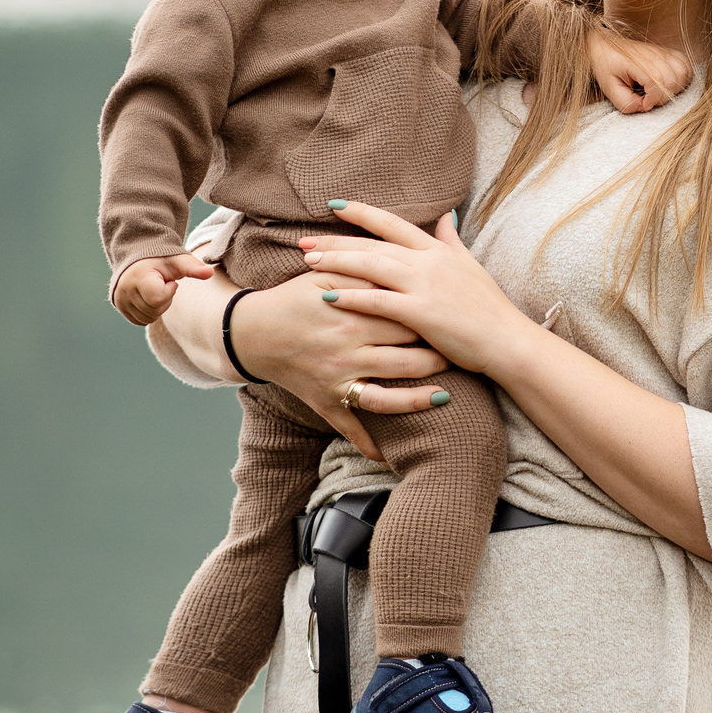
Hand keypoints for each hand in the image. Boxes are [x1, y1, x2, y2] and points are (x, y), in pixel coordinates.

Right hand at [112, 253, 214, 325]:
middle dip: (164, 300)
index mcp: (139, 276)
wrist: (139, 256)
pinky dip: (148, 312)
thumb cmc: (162, 259)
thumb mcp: (178, 261)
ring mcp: (120, 299)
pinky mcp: (119, 306)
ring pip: (148, 318)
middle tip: (162, 284)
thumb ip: (193, 267)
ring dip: (157, 308)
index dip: (169, 291)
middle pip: (154, 311)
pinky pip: (140, 321)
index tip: (169, 280)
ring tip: (154, 289)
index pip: (158, 299)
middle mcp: (125, 289)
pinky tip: (148, 297)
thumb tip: (210, 272)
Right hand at [228, 269, 450, 463]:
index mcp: (353, 315)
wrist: (252, 332)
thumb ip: (362, 265)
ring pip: (391, 398)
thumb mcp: (324, 273)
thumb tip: (400, 255)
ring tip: (447, 395)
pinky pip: (352, 428)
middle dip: (439, 358)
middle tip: (459, 356)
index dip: (434, 320)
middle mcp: (349, 351)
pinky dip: (371, 446)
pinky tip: (394, 457)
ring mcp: (338, 380)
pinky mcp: (325, 402)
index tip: (454, 320)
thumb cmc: (294, 298)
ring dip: (423, 399)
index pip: (408, 319)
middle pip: (409, 358)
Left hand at [300, 202, 536, 378]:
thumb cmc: (488, 308)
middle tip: (304, 241)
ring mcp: (423, 285)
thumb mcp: (469, 265)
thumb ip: (451, 240)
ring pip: (371, 266)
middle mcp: (427, 261)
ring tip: (308, 262)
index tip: (333, 206)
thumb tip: (445, 216)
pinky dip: (351, 297)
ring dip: (337, 262)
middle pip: (372, 243)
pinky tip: (327, 295)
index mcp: (436, 249)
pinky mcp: (421, 312)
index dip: (361, 213)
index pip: (392, 223)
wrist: (506, 339)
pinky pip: (378, 301)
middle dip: (336, 240)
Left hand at [585, 27, 692, 114]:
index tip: (644, 104)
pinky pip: (685, 65)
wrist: (605, 44)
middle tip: (650, 99)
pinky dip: (683, 78)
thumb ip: (625, 102)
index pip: (658, 81)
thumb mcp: (609, 88)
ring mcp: (662, 52)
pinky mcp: (668, 52)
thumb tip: (645, 107)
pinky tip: (671, 84)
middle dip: (664, 97)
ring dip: (676, 88)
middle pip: (673, 80)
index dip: (654, 98)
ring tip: (660, 92)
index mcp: (636, 62)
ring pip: (683, 73)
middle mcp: (653, 55)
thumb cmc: (607, 66)